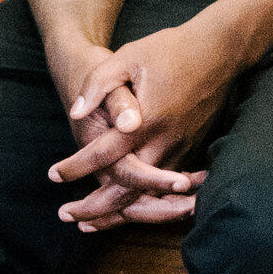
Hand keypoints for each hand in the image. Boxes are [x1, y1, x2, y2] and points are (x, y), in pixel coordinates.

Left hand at [49, 20, 242, 230]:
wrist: (219, 50)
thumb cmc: (169, 50)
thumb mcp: (127, 57)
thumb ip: (98, 85)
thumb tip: (75, 112)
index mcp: (145, 121)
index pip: (103, 155)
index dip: (75, 167)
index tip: (53, 175)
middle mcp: (164, 142)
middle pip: (127, 190)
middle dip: (95, 208)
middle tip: (65, 215)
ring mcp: (181, 149)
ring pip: (147, 196)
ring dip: (118, 212)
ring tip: (88, 223)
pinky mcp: (190, 151)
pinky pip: (164, 188)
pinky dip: (142, 202)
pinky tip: (123, 209)